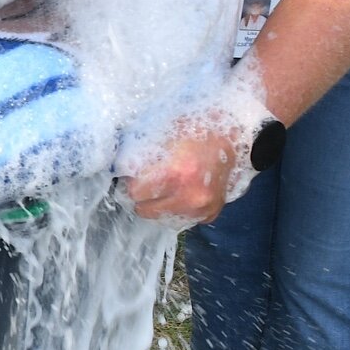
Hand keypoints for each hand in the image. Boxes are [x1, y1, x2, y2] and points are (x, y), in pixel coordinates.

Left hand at [123, 125, 237, 224]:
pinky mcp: (210, 215)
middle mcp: (190, 196)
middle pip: (145, 210)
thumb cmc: (194, 130)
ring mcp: (202, 209)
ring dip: (158, 204)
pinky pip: (181, 218)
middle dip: (141, 196)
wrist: (231, 138)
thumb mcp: (162, 134)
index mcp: (176, 173)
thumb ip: (139, 153)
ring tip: (165, 186)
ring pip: (161, 217)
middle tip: (147, 181)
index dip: (131, 181)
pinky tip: (182, 191)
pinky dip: (177, 208)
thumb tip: (117, 167)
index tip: (133, 174)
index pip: (134, 191)